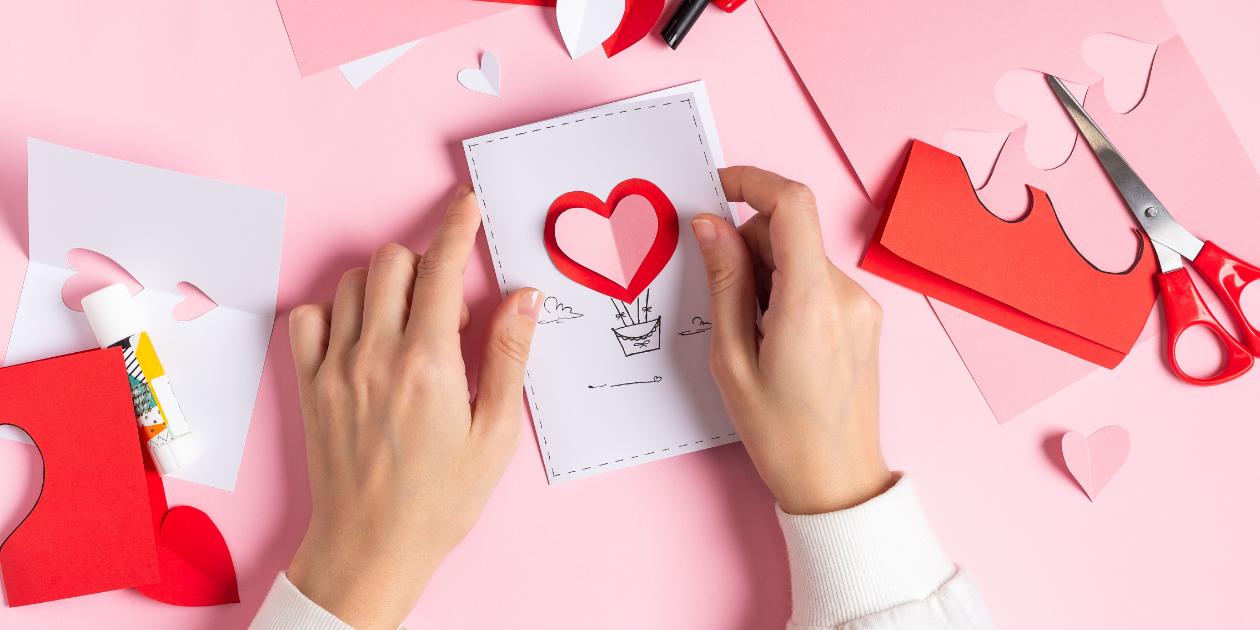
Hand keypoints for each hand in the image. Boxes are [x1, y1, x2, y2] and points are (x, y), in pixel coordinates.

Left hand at [285, 183, 541, 628]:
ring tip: (410, 326)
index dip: (457, 226)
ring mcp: (335, 367)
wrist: (371, 547)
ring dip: (387, 286)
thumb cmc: (440, 500)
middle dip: (427, 263)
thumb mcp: (495, 435)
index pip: (441, 268)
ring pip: (354, 282)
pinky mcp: (308, 384)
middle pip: (394, 261)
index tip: (466, 205)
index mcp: (429, 365)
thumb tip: (524, 297)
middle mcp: (376, 355)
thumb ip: (508, 358)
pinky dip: (336, 312)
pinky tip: (362, 339)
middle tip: (449, 307)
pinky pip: (309, 316)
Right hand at [691, 167, 891, 514]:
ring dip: (767, 272)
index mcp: (810, 302)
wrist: (836, 481)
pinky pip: (817, 279)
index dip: (752, 181)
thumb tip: (709, 224)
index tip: (717, 185)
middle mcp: (846, 293)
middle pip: (790, 231)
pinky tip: (775, 338)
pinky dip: (787, 290)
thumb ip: (723, 282)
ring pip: (801, 255)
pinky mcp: (864, 317)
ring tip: (752, 333)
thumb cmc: (779, 433)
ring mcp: (862, 304)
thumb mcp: (730, 360)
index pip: (792, 204)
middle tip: (724, 299)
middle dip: (748, 245)